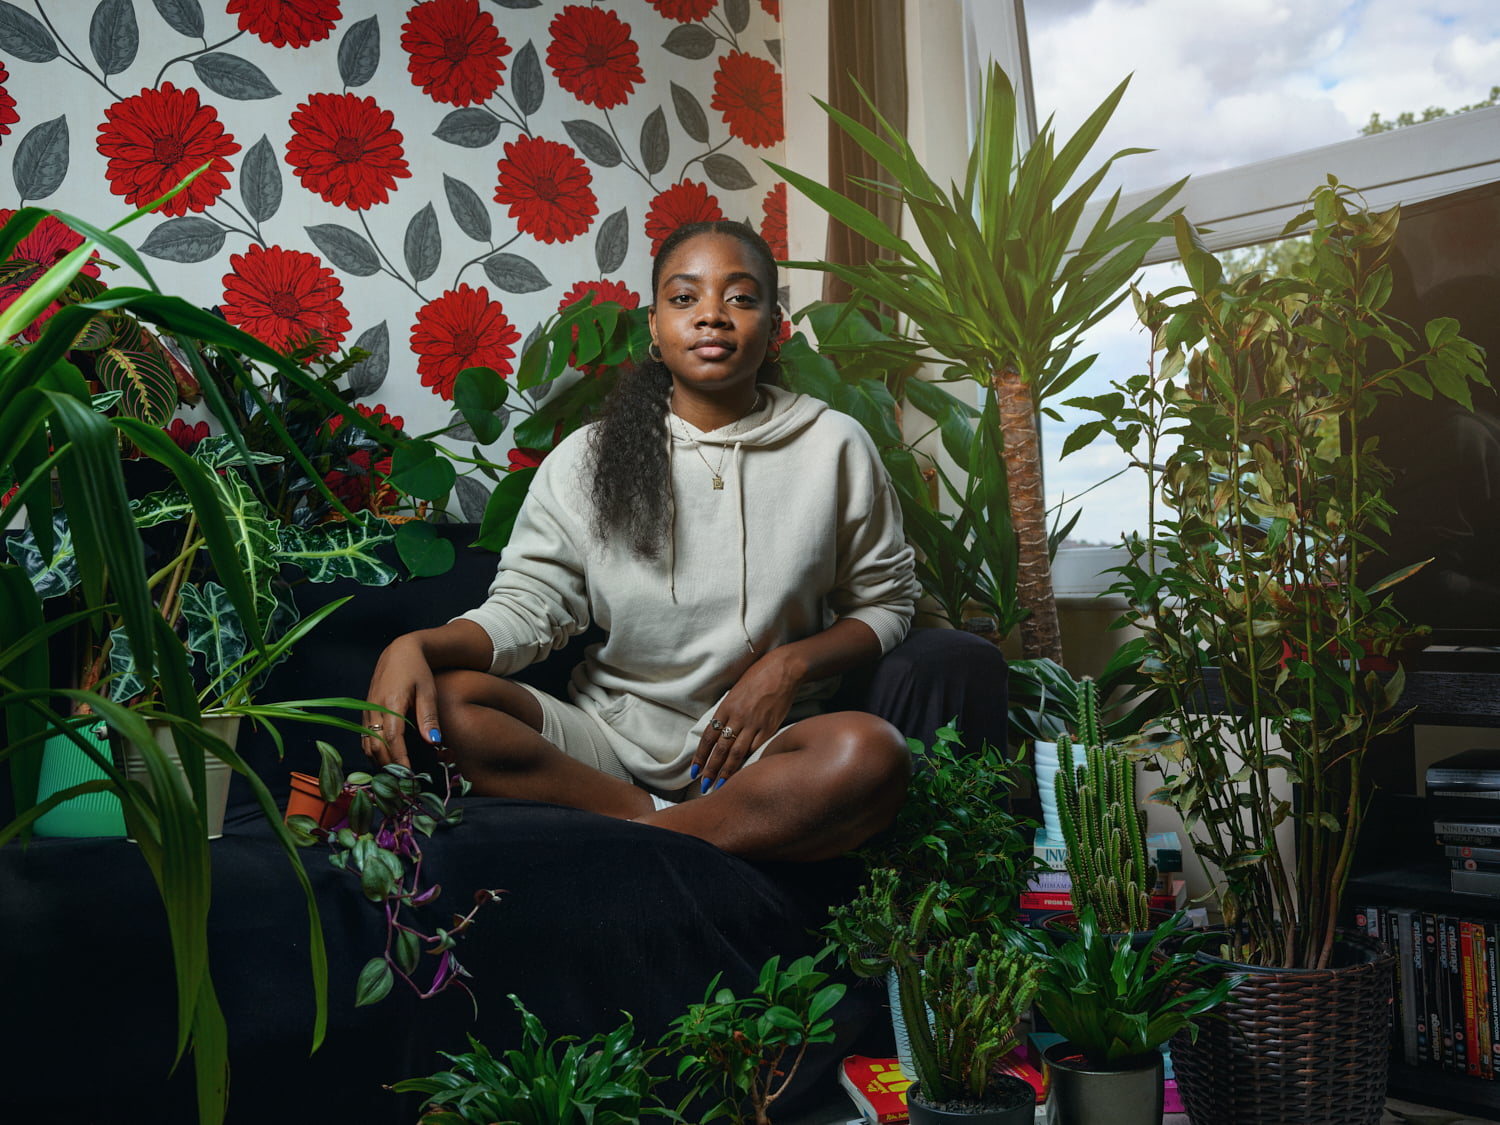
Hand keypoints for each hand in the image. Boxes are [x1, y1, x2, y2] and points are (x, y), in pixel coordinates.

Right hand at [363, 632, 441, 768]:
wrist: (398, 652)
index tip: (409, 777)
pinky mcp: (364, 713)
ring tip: (396, 777)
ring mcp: (365, 711)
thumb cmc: (417, 670)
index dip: (400, 761)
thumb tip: (434, 743)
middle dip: (389, 767)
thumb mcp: (428, 690)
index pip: (392, 740)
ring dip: (379, 763)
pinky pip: (364, 739)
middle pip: (376, 747)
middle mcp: (373, 709)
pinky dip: (373, 753)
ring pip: (367, 745)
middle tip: (404, 783)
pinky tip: (386, 762)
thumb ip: (429, 717)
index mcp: (390, 703)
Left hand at [691, 648, 802, 792]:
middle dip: (710, 769)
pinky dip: (747, 763)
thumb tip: (719, 731)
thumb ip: (728, 712)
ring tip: (719, 785)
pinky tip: (743, 774)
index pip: (708, 737)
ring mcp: (754, 724)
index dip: (700, 756)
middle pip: (720, 749)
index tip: (694, 771)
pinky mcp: (769, 727)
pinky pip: (755, 749)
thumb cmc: (758, 677)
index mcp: (726, 707)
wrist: (781, 670)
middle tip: (703, 786)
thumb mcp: (735, 692)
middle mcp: (737, 717)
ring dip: (727, 771)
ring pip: (736, 753)